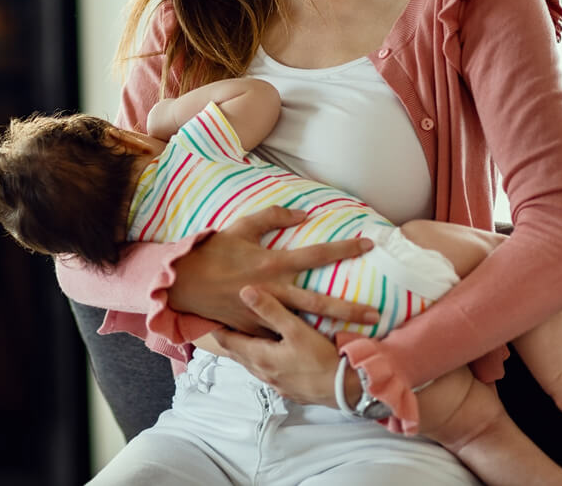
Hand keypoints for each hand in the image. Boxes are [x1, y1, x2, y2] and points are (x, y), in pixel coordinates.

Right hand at [167, 205, 379, 335]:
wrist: (185, 281)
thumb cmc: (214, 250)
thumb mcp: (242, 225)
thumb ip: (273, 216)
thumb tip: (303, 213)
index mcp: (274, 262)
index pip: (317, 254)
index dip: (345, 248)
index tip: (369, 245)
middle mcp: (274, 289)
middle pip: (319, 302)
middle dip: (349, 309)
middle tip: (376, 314)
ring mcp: (265, 312)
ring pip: (304, 324)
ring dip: (330, 330)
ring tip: (353, 339)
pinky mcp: (253, 327)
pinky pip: (278, 334)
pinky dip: (296, 340)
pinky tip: (315, 349)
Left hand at [209, 285, 348, 406]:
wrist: (346, 390)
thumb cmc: (321, 359)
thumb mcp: (295, 330)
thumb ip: (270, 310)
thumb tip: (244, 290)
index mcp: (258, 357)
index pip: (226, 341)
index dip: (216, 326)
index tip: (208, 312)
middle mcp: (261, 372)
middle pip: (236, 352)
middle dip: (228, 337)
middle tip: (221, 319)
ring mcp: (275, 383)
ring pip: (252, 362)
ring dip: (245, 348)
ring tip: (243, 332)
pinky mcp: (288, 388)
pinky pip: (267, 371)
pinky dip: (262, 359)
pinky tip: (271, 352)